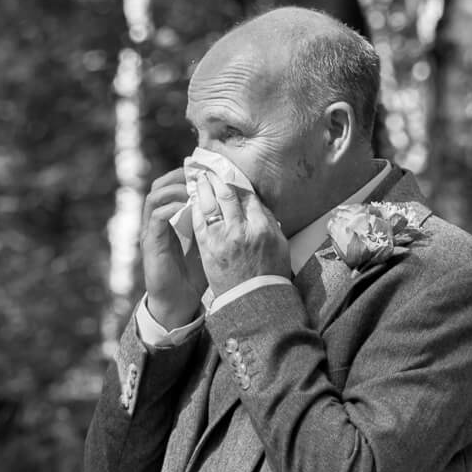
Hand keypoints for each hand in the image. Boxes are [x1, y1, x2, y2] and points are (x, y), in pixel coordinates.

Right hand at [140, 167, 207, 328]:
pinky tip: (189, 208)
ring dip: (175, 188)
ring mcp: (152, 230)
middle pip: (161, 183)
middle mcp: (158, 220)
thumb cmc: (197, 273)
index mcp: (171, 217)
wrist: (179, 301)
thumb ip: (216, 223)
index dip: (190, 174)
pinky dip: (173, 208)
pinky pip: (157, 216)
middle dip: (180, 175)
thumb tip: (240, 204)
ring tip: (193, 188)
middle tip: (199, 173)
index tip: (209, 168)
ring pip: (155, 195)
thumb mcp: (210, 242)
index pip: (175, 185)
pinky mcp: (150, 242)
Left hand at [190, 170, 288, 296]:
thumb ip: (268, 222)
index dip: (238, 182)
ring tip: (199, 179)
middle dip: (218, 179)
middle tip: (211, 170)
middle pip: (228, 195)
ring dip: (203, 188)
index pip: (249, 196)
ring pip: (211, 204)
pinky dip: (195, 207)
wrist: (253, 301)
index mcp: (263, 227)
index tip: (231, 174)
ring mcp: (224, 238)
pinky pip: (199, 221)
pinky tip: (192, 200)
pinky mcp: (208, 248)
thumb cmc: (269, 274)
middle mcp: (243, 229)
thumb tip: (257, 204)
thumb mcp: (280, 245)